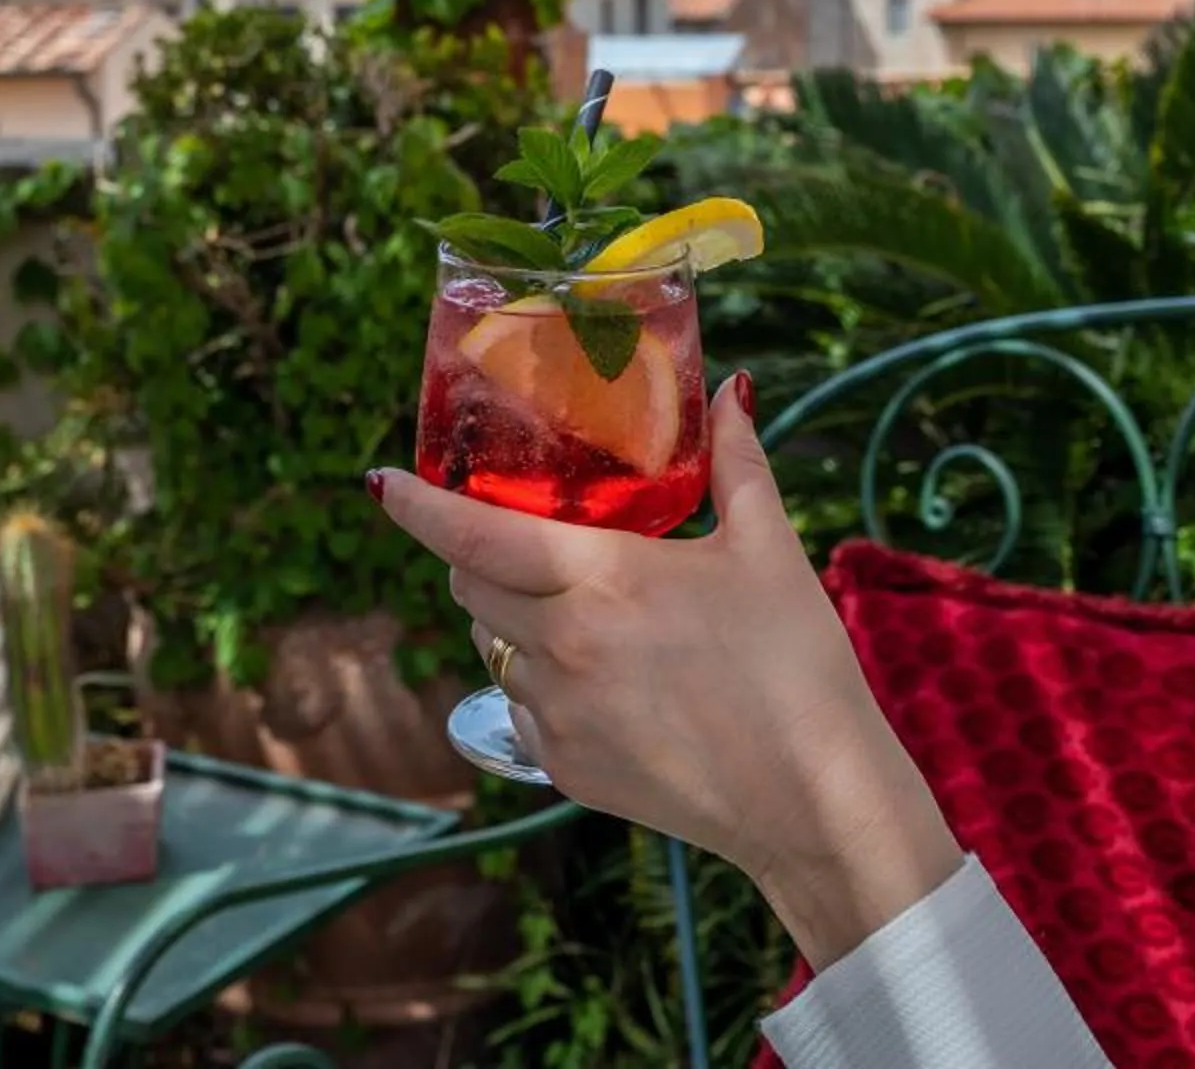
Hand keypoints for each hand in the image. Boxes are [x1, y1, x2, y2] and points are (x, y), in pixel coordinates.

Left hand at [370, 371, 965, 968]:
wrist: (813, 803)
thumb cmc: (796, 668)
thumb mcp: (767, 550)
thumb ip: (736, 464)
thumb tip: (731, 392)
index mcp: (601, 578)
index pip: (471, 535)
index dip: (417, 507)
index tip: (381, 483)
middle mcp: (561, 646)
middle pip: (470, 586)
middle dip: (476, 554)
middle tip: (514, 533)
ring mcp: (555, 715)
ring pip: (495, 648)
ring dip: (515, 620)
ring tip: (584, 611)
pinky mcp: (563, 769)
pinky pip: (521, 709)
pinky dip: (541, 684)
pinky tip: (602, 678)